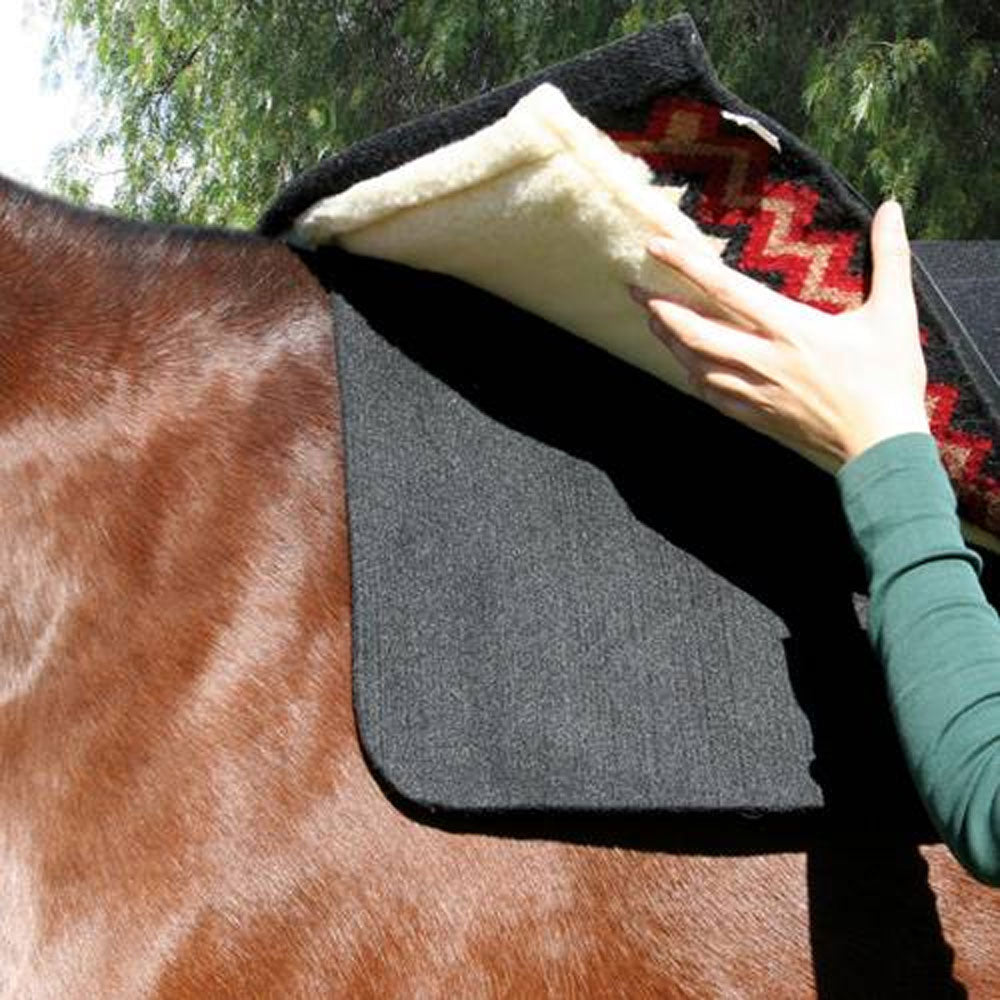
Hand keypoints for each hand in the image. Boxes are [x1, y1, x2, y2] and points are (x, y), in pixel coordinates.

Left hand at [630, 200, 929, 466]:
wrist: (882, 448)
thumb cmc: (889, 380)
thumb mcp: (895, 313)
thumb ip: (890, 257)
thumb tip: (891, 208)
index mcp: (791, 329)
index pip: (727, 288)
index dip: (687, 265)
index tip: (657, 246)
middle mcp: (763, 359)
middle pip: (694, 331)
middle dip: (659, 308)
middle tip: (635, 289)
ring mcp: (755, 391)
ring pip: (695, 364)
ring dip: (670, 340)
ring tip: (653, 319)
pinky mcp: (756, 416)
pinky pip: (710, 395)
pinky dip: (692, 375)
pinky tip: (685, 365)